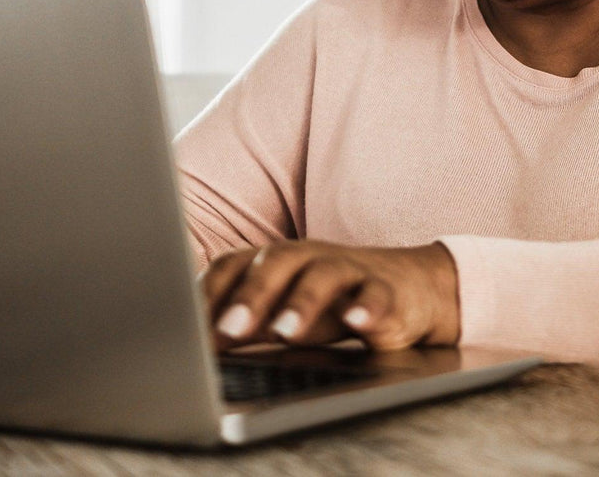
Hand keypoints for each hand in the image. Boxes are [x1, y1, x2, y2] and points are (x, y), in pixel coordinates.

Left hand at [201, 239, 459, 351]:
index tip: (186, 325)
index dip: (210, 292)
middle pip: (274, 263)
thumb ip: (250, 321)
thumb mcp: (287, 312)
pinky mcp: (388, 290)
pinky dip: (368, 307)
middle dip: (249, 296)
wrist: (412, 287)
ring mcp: (348, 270)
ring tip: (285, 332)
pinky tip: (358, 323)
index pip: (234, 265)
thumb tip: (200, 342)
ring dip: (302, 302)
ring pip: (322, 276)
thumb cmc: (335, 303)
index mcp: (276, 260)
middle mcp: (307, 257)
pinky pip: (377, 295)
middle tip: (229, 330)